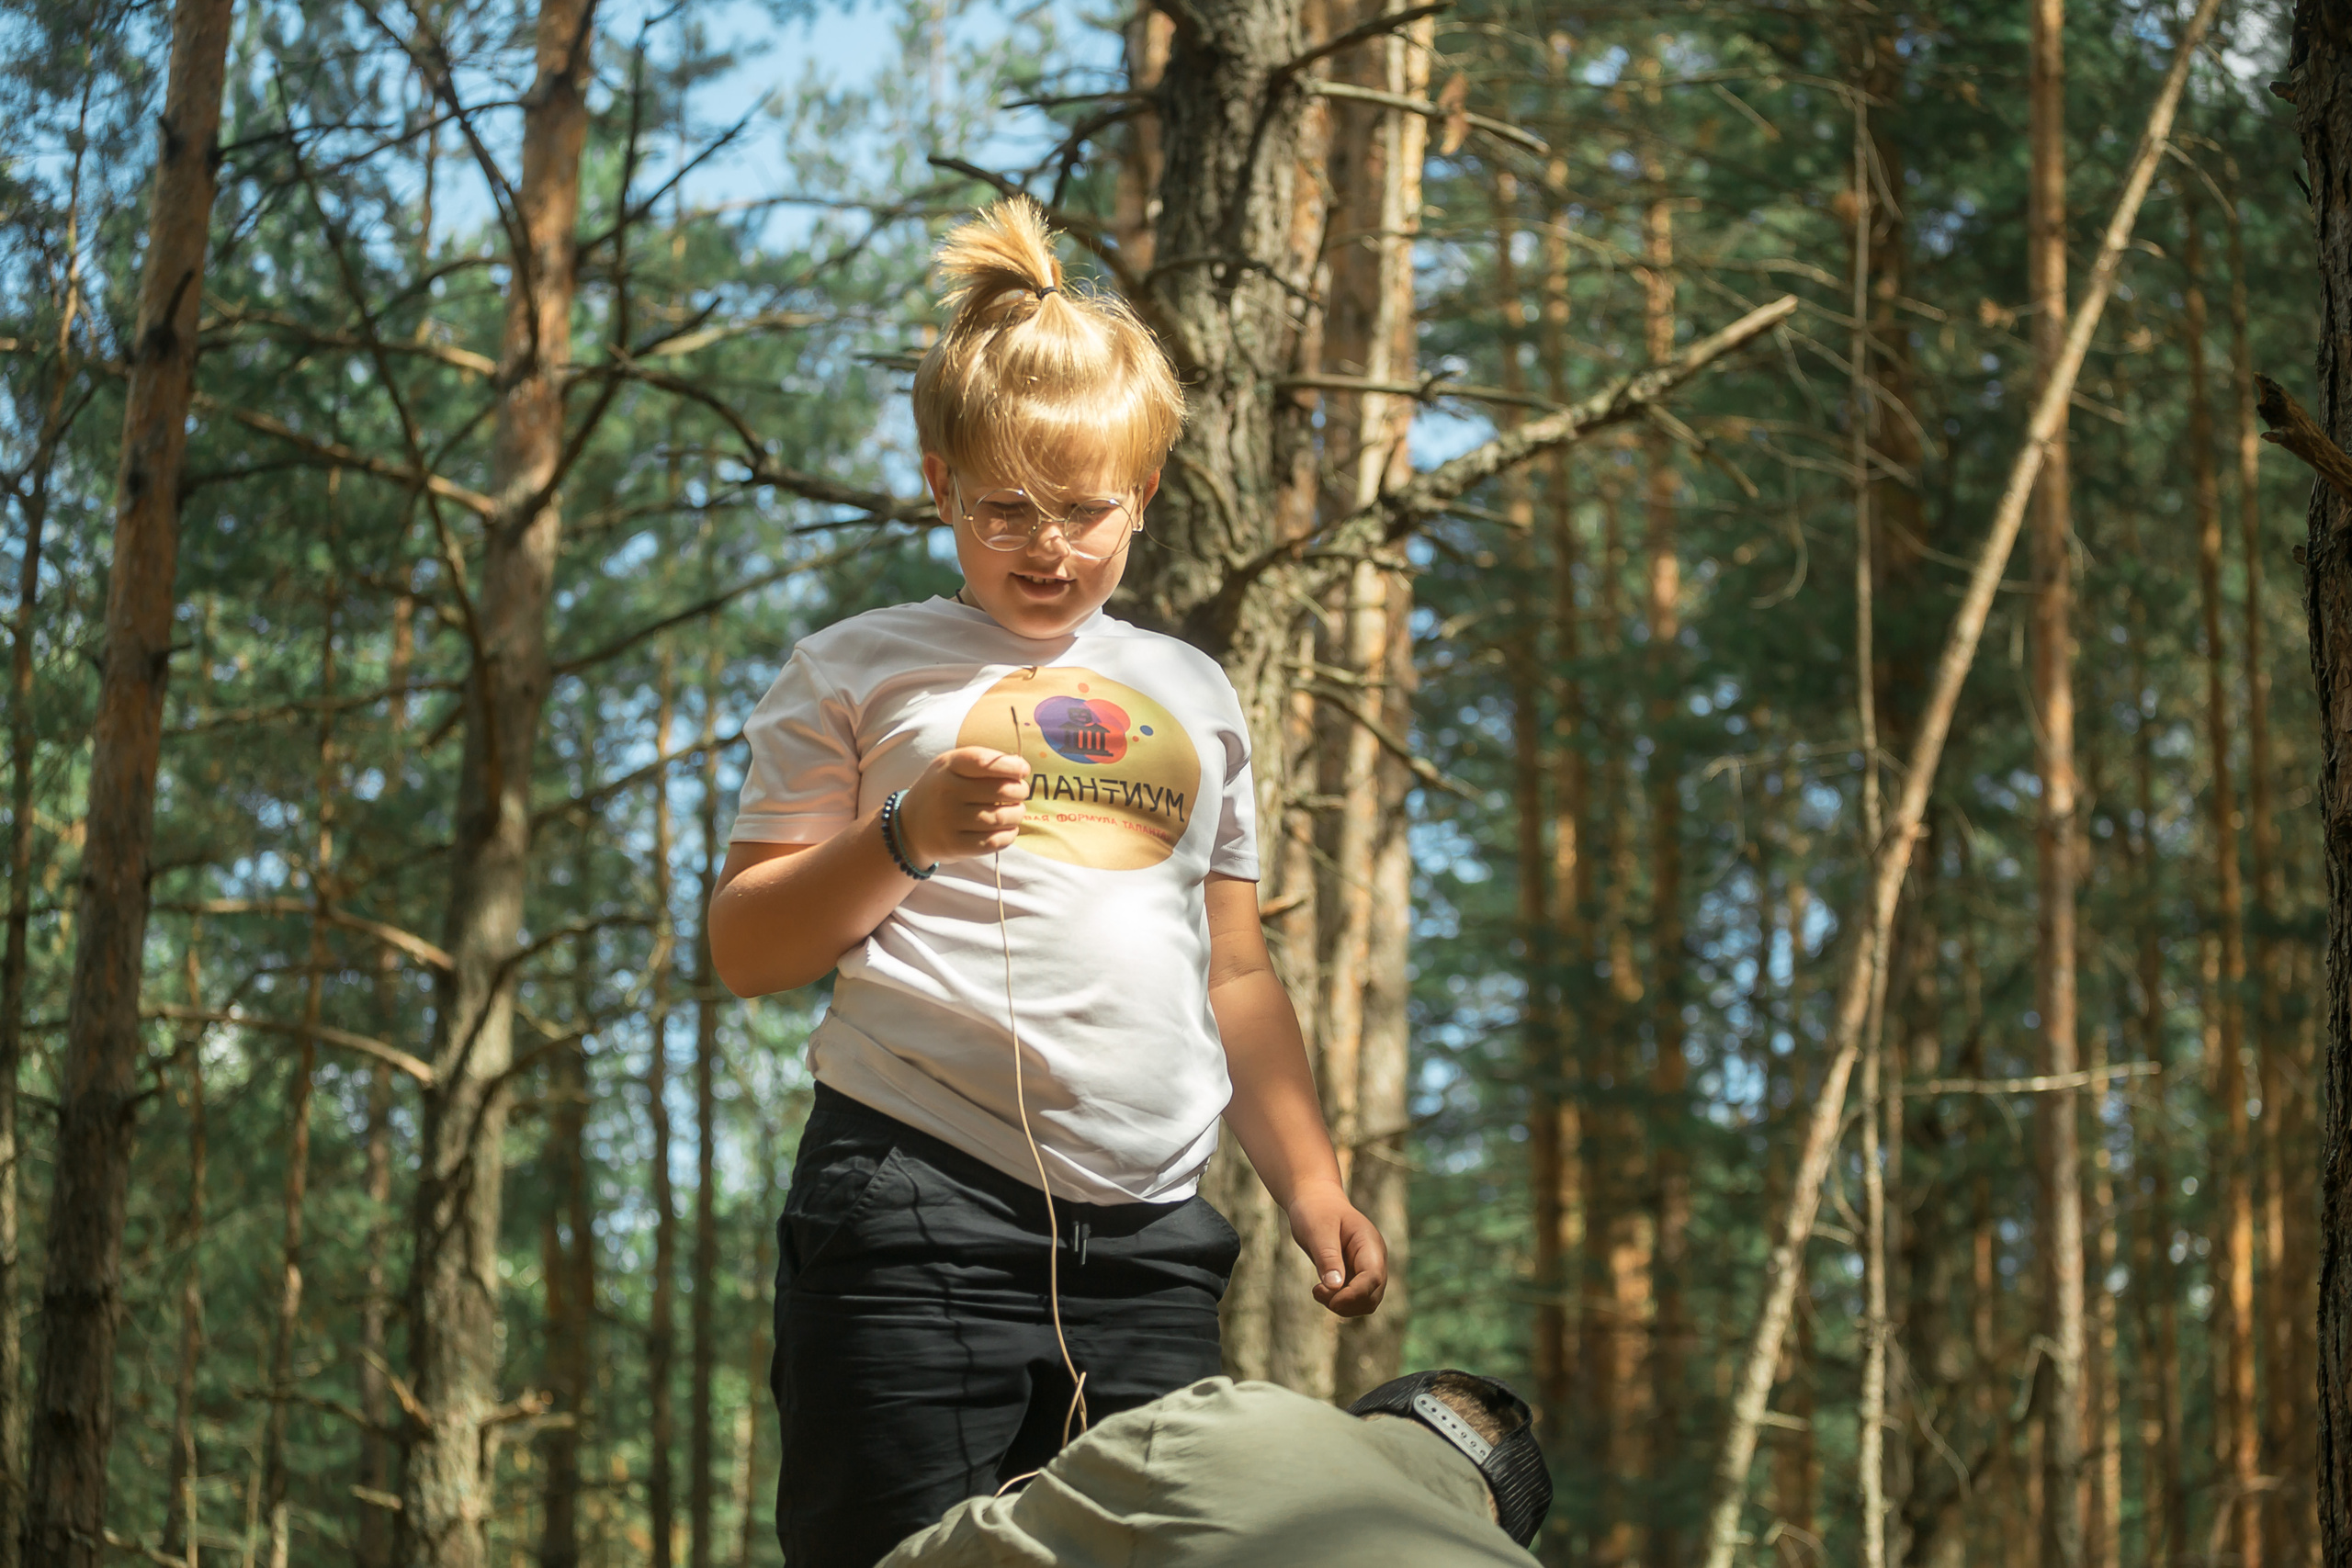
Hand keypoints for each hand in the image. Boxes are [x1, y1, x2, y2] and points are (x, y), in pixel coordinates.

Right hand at [898, 747, 1031, 864]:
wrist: (910, 826)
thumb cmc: (941, 791)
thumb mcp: (951, 766)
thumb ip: (983, 762)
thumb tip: (1020, 767)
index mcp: (947, 767)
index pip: (984, 762)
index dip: (1011, 766)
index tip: (1023, 770)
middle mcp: (946, 792)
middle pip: (1000, 791)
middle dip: (1020, 791)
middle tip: (1020, 793)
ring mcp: (949, 821)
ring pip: (1001, 818)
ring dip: (1017, 814)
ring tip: (1015, 812)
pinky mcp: (955, 846)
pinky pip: (994, 842)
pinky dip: (1009, 835)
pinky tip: (1008, 829)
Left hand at [1287, 1181, 1386, 1317]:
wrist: (1315, 1201)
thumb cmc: (1315, 1211)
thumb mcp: (1317, 1230)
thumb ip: (1327, 1257)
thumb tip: (1335, 1286)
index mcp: (1370, 1244)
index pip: (1373, 1278)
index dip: (1354, 1295)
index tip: (1330, 1300)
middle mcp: (1374, 1259)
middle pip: (1372, 1296)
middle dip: (1346, 1303)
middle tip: (1317, 1291)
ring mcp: (1367, 1269)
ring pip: (1365, 1302)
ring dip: (1342, 1305)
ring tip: (1317, 1291)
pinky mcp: (1356, 1276)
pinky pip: (1354, 1299)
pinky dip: (1339, 1301)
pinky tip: (1321, 1290)